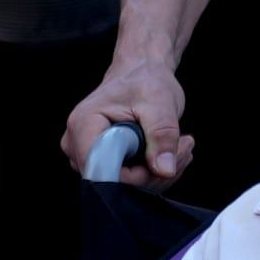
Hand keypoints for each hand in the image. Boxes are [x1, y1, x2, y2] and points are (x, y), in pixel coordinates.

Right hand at [64, 55, 189, 191]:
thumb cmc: (145, 81)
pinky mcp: (100, 162)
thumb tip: (164, 170)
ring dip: (159, 172)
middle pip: (114, 183)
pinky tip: (169, 152)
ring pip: (124, 186)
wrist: (140, 73)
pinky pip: (128, 182)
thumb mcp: (160, 103)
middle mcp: (77, 145)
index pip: (104, 173)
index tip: (167, 157)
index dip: (138, 176)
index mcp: (83, 126)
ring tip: (179, 144)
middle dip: (155, 173)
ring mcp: (86, 156)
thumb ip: (162, 135)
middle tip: (182, 147)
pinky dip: (154, 172)